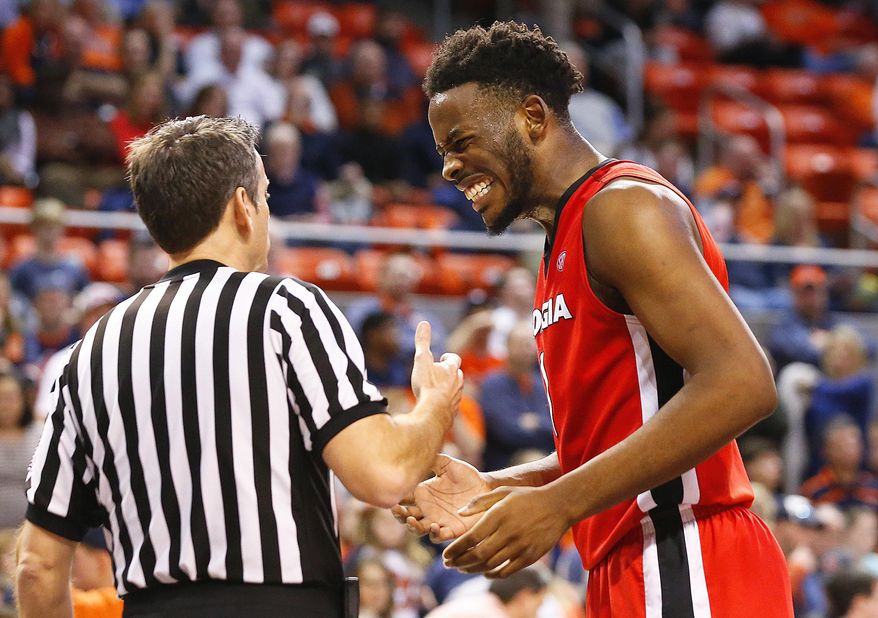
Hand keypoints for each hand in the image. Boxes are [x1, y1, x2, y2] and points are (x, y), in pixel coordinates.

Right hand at [392, 454, 489, 541]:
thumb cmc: (467, 475)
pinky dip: (433, 534)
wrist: (486, 488)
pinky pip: (437, 537)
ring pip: (418, 529)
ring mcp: (437, 521)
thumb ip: (433, 460)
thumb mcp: (448, 464)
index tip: (392, 494)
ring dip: (412, 527)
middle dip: (399, 515)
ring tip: (412, 520)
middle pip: (405, 516)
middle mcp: (426, 509)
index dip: (394, 498)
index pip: (402, 498)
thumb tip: (416, 451)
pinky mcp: (451, 530)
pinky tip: (434, 526)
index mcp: (422, 493)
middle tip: (398, 510)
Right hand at [410, 321, 462, 408]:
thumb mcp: (421, 359)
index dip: (448, 358)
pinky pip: (451, 405)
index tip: (442, 359)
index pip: (454, 359)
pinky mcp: (453, 411)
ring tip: (435, 391)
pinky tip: (436, 407)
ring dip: (448, 389)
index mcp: (452, 369)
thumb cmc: (427, 385)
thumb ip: (423, 341)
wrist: (434, 413)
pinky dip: (446, 403)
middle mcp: (458, 382)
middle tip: (437, 375)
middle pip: (457, 374)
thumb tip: (423, 322)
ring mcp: (457, 397)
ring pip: (455, 390)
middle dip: (449, 374)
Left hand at [441, 485, 569, 577]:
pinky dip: (493, 574)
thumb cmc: (526, 497)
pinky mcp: (530, 556)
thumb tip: (459, 514)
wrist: (558, 506)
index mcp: (499, 515)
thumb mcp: (503, 491)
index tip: (445, 554)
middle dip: (460, 562)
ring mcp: (520, 546)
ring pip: (491, 565)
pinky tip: (484, 572)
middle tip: (449, 565)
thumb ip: (480, 502)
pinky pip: (507, 571)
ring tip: (462, 569)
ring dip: (473, 569)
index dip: (456, 549)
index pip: (471, 537)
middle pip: (478, 554)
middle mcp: (509, 532)